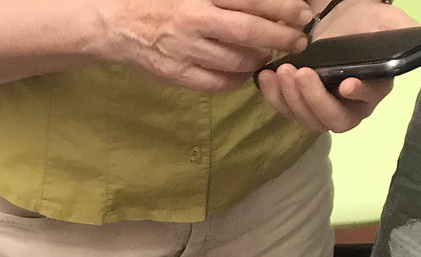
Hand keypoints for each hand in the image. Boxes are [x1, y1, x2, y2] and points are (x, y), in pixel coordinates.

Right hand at [102, 0, 307, 91]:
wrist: (118, 24)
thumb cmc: (161, 1)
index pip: (252, 0)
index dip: (282, 7)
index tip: (303, 13)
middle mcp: (195, 21)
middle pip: (249, 31)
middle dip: (281, 37)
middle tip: (299, 40)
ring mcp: (185, 50)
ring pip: (236, 60)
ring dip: (260, 59)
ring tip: (268, 55)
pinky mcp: (177, 75)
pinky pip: (217, 83)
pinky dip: (237, 80)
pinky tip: (245, 73)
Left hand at [257, 2, 415, 132]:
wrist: (336, 22)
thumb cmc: (363, 22)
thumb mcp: (385, 19)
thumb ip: (399, 29)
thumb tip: (414, 36)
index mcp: (375, 87)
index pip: (370, 99)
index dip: (359, 95)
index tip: (346, 83)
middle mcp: (351, 106)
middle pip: (334, 119)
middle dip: (315, 99)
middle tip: (300, 73)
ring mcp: (324, 109)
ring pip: (308, 119)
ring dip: (292, 98)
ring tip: (282, 70)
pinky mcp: (301, 106)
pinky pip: (287, 111)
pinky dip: (274, 97)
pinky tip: (266, 75)